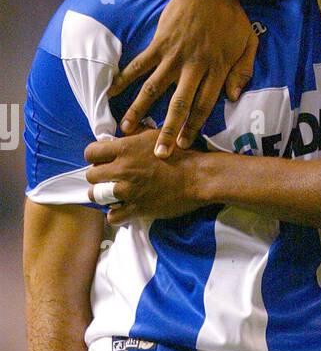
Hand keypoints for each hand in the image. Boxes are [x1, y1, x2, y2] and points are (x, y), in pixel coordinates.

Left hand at [85, 129, 201, 223]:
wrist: (199, 177)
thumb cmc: (182, 154)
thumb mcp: (156, 135)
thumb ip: (134, 135)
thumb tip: (122, 134)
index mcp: (125, 149)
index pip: (90, 152)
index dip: (95, 156)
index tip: (103, 160)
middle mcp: (122, 169)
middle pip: (91, 176)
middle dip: (98, 177)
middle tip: (110, 178)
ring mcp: (128, 191)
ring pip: (96, 196)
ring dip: (103, 195)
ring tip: (114, 194)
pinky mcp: (137, 208)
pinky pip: (113, 216)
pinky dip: (116, 214)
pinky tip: (123, 208)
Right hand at [108, 0, 256, 155]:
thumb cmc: (230, 16)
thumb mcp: (249, 42)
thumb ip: (243, 71)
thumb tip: (233, 97)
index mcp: (217, 69)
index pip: (204, 105)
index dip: (193, 127)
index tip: (183, 146)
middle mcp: (194, 66)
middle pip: (180, 104)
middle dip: (168, 130)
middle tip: (158, 153)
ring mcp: (174, 55)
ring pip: (154, 88)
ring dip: (140, 111)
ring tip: (126, 129)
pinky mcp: (159, 43)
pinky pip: (140, 65)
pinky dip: (125, 79)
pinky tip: (113, 94)